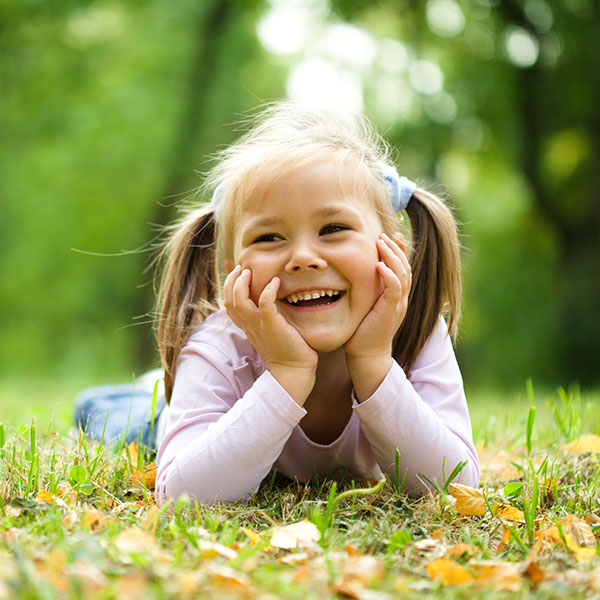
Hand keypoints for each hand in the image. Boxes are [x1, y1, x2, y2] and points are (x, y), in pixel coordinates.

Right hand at [223, 266, 317, 402]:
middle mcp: (249, 325)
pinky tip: (275, 282)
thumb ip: (268, 317)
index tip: (239, 274)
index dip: (229, 288)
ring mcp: (259, 326)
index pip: (229, 305)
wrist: (294, 370)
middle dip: (231, 282)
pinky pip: (265, 304)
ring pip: (239, 302)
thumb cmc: (287, 350)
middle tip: (241, 268)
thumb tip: (271, 301)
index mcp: (248, 326)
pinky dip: (268, 290)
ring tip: (249, 271)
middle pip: (228, 301)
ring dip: (241, 284)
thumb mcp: (272, 330)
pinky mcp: (272, 326)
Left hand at [344, 234, 410, 399]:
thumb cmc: (360, 331)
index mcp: (395, 296)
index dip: (398, 251)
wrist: (365, 355)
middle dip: (395, 249)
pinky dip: (389, 276)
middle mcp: (400, 298)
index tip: (390, 236)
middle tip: (384, 235)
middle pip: (405, 267)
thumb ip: (366, 289)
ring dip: (392, 257)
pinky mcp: (391, 312)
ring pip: (402, 275)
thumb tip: (352, 273)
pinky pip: (395, 290)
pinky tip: (380, 265)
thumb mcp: (364, 305)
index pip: (402, 268)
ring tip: (382, 243)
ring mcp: (398, 305)